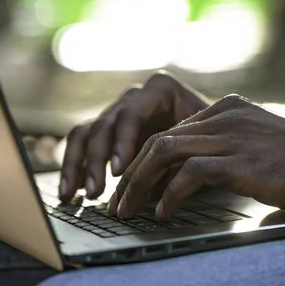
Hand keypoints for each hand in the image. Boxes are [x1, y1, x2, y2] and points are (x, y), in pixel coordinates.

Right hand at [60, 72, 209, 200]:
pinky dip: (73, 166)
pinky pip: (80, 142)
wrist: (214, 132)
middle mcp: (134, 97)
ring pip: (86, 132)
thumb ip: (179, 159)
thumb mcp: (203, 143)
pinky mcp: (106, 130)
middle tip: (96, 190)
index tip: (120, 171)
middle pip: (105, 124)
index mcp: (160, 90)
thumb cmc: (214, 136)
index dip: (123, 143)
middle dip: (97, 160)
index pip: (131, 115)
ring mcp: (117, 112)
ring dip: (78, 164)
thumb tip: (156, 189)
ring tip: (74, 195)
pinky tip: (69, 191)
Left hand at [108, 95, 284, 218]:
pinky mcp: (241, 160)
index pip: (169, 132)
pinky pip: (190, 173)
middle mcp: (223, 116)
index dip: (143, 161)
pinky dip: (170, 193)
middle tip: (117, 202)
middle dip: (131, 174)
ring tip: (126, 210)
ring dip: (139, 184)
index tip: (131, 187)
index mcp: (225, 109)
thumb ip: (225, 146)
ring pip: (164, 152)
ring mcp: (231, 136)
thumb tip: (193, 173)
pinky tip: (163, 212)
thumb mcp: (256, 142)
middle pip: (158, 140)